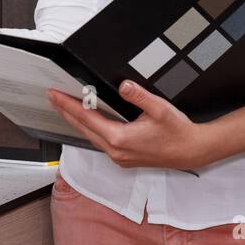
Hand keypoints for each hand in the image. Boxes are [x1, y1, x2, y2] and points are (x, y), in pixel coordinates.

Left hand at [46, 80, 213, 170]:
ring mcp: (119, 157)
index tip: (54, 94)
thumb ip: (139, 96)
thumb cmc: (177, 132)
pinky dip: (90, 129)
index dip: (68, 104)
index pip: (86, 117)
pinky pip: (100, 142)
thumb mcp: (160, 109)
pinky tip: (89, 121)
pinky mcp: (124, 158)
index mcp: (120, 138)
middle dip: (66, 111)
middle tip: (52, 97)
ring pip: (90, 136)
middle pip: (83, 128)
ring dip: (77, 121)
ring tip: (66, 106)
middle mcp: (116, 150)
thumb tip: (123, 86)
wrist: (191, 152)